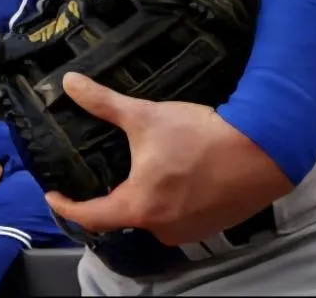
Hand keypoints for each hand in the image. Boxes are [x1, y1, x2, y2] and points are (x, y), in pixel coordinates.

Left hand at [44, 73, 292, 245]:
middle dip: (113, 196)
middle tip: (104, 174)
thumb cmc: (202, 137)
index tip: (54, 196)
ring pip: (152, 217)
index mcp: (138, 206)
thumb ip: (104, 103)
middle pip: (122, 217)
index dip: (66, 207)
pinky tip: (175, 179)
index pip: (89, 216)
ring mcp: (187, 231)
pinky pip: (178, 218)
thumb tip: (70, 84)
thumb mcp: (146, 115)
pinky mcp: (209, 226)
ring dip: (145, 199)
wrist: (262, 151)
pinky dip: (170, 202)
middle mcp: (160, 227)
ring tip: (143, 172)